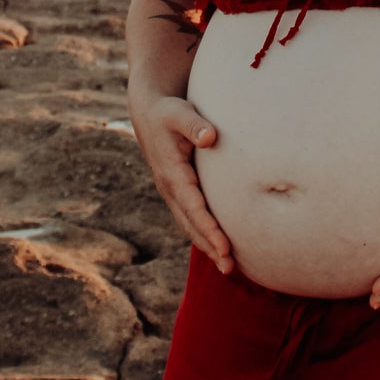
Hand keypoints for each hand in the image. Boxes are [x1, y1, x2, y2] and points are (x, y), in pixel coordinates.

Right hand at [129, 94, 233, 272]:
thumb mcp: (180, 113)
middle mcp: (170, 188)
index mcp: (172, 174)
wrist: (149, 112)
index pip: (194, 208)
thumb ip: (195, 125)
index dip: (209, 229)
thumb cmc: (169, 111)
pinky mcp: (178, 190)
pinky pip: (191, 217)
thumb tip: (210, 137)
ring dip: (207, 245)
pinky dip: (203, 233)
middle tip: (230, 268)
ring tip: (228, 266)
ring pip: (190, 225)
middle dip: (209, 246)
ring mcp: (172, 191)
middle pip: (191, 224)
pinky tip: (218, 244)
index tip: (225, 247)